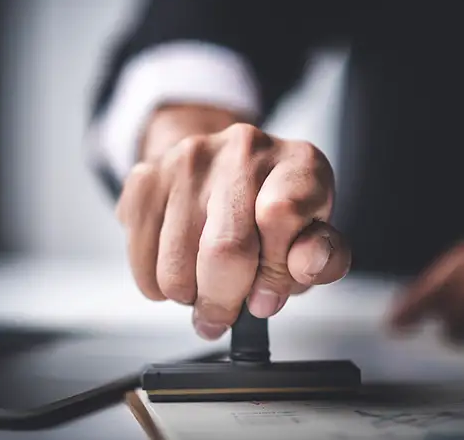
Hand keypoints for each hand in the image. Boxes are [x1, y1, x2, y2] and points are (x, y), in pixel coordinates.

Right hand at [116, 110, 351, 339]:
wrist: (224, 167)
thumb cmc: (275, 211)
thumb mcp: (313, 235)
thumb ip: (322, 258)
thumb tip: (305, 267)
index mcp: (298, 162)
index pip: (281, 217)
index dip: (273, 272)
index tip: (265, 298)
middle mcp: (244, 148)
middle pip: (224, 249)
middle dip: (223, 301)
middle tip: (224, 315)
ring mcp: (189, 158)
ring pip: (176, 264)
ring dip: (188, 295)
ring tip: (203, 285)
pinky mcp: (147, 176)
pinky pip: (141, 256)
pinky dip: (156, 283)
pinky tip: (178, 270)